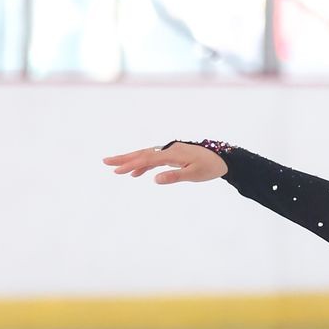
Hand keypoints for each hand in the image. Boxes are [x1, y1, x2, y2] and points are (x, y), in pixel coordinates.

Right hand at [101, 141, 226, 182]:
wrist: (223, 159)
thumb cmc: (210, 167)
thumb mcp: (194, 174)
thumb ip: (174, 176)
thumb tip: (154, 179)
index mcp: (172, 153)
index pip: (147, 159)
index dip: (131, 165)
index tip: (117, 172)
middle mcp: (168, 150)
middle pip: (142, 153)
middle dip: (124, 158)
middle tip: (105, 162)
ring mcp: (170, 152)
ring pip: (146, 155)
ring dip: (131, 161)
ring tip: (116, 169)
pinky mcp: (172, 156)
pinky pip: (154, 159)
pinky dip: (143, 165)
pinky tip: (137, 174)